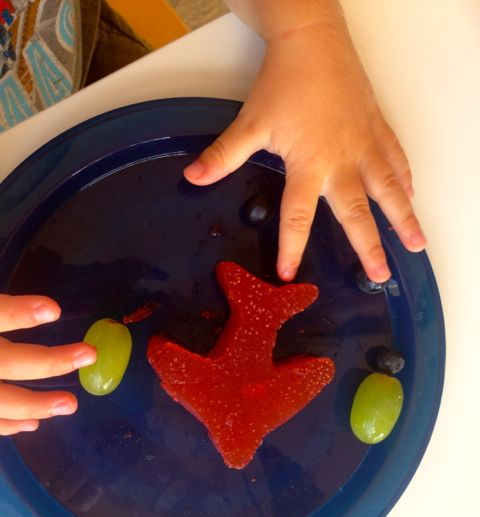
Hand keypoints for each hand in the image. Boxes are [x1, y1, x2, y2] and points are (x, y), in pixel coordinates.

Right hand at [0, 294, 95, 435]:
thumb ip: (3, 311)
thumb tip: (47, 305)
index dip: (18, 313)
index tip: (54, 310)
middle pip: (7, 361)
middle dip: (48, 362)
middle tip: (90, 355)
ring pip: (0, 400)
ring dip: (35, 404)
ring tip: (70, 404)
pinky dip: (9, 425)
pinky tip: (34, 424)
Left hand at [184, 18, 425, 281]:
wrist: (312, 40)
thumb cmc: (284, 81)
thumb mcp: (250, 123)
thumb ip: (224, 156)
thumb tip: (195, 178)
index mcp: (310, 164)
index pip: (299, 216)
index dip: (293, 247)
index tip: (290, 273)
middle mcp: (342, 161)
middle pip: (357, 213)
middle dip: (369, 247)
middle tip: (380, 275)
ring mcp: (364, 145)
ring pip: (388, 189)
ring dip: (404, 218)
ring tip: (417, 245)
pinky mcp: (376, 128)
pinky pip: (395, 157)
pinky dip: (405, 177)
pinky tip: (412, 193)